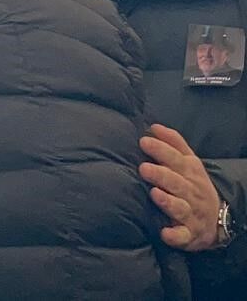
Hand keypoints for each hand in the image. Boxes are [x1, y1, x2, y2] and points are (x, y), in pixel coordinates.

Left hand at [140, 123, 220, 250]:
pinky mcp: (189, 234)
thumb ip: (174, 144)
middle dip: (161, 175)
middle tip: (143, 168)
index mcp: (190, 173)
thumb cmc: (194, 185)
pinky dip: (174, 235)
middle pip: (177, 183)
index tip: (144, 141)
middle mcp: (191, 192)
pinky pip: (183, 236)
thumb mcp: (190, 163)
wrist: (218, 218)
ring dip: (168, 202)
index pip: (176, 159)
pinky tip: (164, 233)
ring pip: (180, 208)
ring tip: (154, 193)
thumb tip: (154, 126)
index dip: (161, 150)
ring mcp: (191, 214)